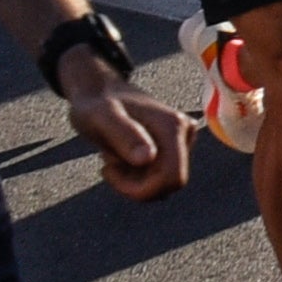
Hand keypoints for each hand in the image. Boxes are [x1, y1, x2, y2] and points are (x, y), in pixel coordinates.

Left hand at [61, 57, 192, 201]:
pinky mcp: (176, 144)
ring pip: (164, 182)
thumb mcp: (101, 118)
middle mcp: (185, 131)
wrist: (100, 91)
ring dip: (135, 179)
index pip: (172, 178)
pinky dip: (138, 175)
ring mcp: (183, 138)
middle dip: (137, 185)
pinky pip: (161, 176)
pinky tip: (122, 155)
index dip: (142, 189)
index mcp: (172, 126)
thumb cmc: (96, 105)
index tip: (108, 170)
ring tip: (114, 156)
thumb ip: (124, 134)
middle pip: (170, 183)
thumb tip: (148, 158)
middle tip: (109, 165)